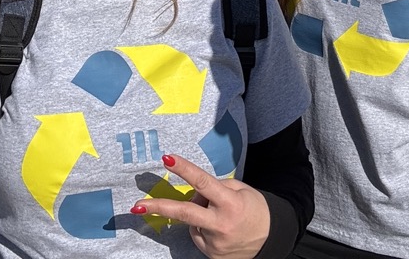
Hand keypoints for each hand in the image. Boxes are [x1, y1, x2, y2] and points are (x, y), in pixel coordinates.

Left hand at [131, 153, 269, 258]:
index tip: (167, 159)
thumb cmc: (255, 208)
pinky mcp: (212, 255)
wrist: (272, 239)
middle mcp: (221, 224)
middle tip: (136, 205)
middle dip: (159, 207)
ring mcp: (215, 243)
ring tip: (221, 216)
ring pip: (193, 223)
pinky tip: (219, 230)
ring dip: (199, 216)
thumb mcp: (241, 190)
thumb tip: (193, 193)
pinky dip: (203, 229)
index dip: (184, 169)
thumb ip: (216, 188)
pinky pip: (198, 236)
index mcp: (230, 203)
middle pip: (185, 213)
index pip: (203, 182)